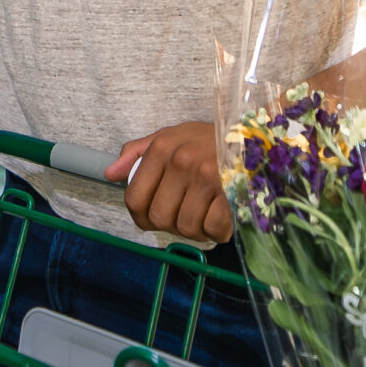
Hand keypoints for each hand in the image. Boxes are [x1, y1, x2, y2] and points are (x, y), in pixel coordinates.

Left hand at [110, 121, 233, 243]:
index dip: (140, 216)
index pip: (134, 198)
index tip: (152, 218)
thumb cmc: (209, 139)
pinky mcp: (231, 191)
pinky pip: (213, 228)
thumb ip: (137, 153)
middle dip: (170, 225)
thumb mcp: (171, 135)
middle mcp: (181, 162)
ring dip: (195, 230)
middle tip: (183, 217)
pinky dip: (216, 231)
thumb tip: (111, 174)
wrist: (254, 135)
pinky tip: (220, 219)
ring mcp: (206, 177)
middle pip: (159, 217)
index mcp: (162, 149)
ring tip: (204, 216)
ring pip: (186, 226)